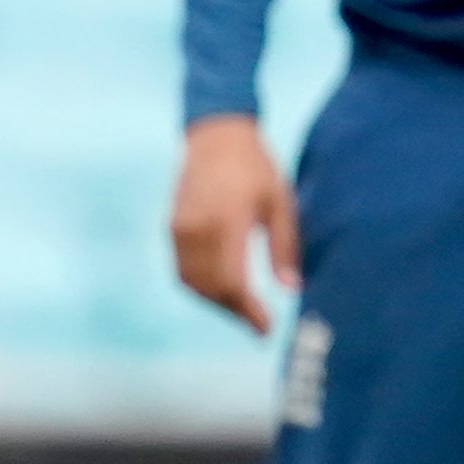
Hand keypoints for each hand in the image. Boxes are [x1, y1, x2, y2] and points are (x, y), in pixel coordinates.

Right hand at [170, 114, 297, 331]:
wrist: (216, 134)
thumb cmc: (256, 166)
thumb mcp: (279, 202)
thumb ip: (284, 246)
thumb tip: (291, 289)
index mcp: (227, 221)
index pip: (232, 282)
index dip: (248, 311)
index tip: (267, 328)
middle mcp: (197, 228)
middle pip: (211, 289)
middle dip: (235, 312)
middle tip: (259, 325)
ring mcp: (180, 229)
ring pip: (193, 284)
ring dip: (216, 303)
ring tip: (243, 311)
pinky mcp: (173, 227)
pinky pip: (183, 270)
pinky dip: (202, 288)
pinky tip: (223, 290)